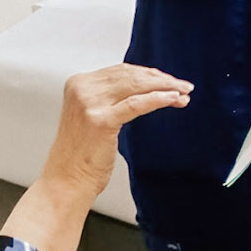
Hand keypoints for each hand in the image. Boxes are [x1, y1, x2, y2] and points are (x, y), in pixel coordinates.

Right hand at [40, 64, 191, 196]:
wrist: (67, 180)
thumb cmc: (81, 154)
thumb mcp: (92, 115)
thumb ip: (110, 98)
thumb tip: (146, 86)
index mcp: (78, 83)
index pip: (120, 70)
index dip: (148, 73)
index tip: (168, 80)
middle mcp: (82, 89)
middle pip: (130, 75)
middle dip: (161, 79)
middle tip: (182, 85)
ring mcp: (90, 104)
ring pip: (136, 86)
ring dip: (165, 87)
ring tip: (183, 92)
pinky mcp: (101, 120)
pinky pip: (137, 104)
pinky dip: (158, 99)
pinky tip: (173, 99)